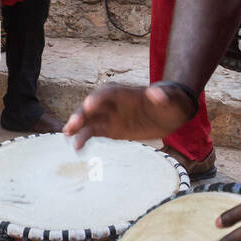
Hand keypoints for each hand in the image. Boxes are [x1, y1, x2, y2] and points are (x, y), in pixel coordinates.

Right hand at [64, 83, 192, 150]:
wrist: (171, 112)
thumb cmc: (172, 101)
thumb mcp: (172, 99)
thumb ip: (164, 96)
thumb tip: (156, 93)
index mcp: (125, 92)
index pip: (108, 93)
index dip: (98, 98)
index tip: (89, 105)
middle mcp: (113, 103)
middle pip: (93, 106)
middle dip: (82, 114)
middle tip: (72, 125)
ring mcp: (110, 116)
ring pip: (89, 120)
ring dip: (77, 127)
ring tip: (68, 135)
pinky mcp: (111, 129)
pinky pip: (93, 133)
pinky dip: (84, 139)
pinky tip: (77, 148)